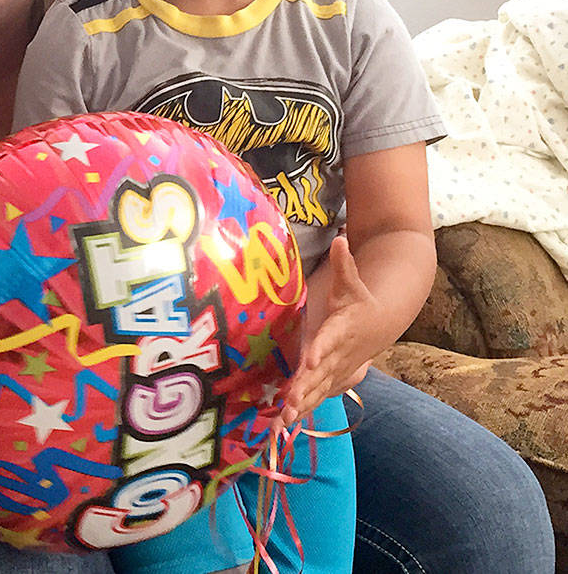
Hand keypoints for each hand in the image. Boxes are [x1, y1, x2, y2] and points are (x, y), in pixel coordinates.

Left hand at [275, 236, 375, 427]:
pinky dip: (302, 411)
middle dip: (307, 388)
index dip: (322, 349)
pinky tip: (283, 425)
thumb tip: (340, 238)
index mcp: (344, 329)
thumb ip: (344, 263)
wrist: (381, 324)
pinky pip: (316, 397)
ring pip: (319, 390)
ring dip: (302, 405)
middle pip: (322, 373)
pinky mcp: (332, 380)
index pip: (331, 339)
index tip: (312, 359)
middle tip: (290, 403)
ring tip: (283, 421)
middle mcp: (341, 355)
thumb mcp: (352, 282)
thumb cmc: (359, 301)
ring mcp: (338, 371)